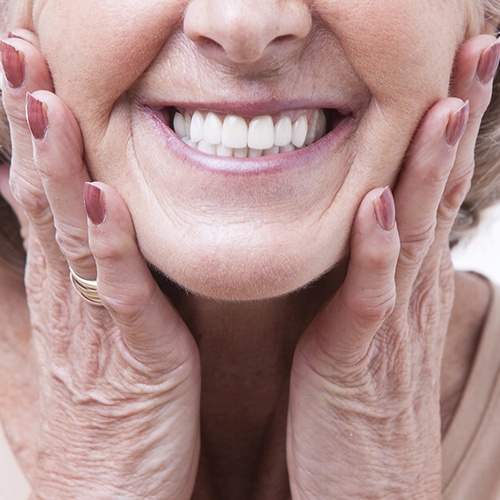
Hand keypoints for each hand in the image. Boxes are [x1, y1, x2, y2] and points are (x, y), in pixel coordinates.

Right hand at [1, 31, 199, 498]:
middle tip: (18, 54)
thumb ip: (86, 281)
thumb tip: (79, 228)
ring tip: (43, 100)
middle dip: (29, 124)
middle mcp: (66, 293)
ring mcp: (92, 321)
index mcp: (61, 286)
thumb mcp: (87, 337)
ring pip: (68, 229)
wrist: (108, 495)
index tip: (26, 76)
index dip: (30, 134)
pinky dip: (107, 242)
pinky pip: (117, 288)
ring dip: (55, 165)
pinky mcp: (132, 352)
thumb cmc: (103, 415)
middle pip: (41, 194)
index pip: (37, 194)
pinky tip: (101, 198)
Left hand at [287, 34, 498, 497]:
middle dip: (459, 120)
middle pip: (437, 193)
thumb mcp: (365, 322)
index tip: (457, 67)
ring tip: (445, 103)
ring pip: (414, 232)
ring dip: (430, 168)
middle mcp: (407, 290)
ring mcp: (388, 323)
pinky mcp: (357, 358)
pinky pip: (369, 295)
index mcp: (403, 279)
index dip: (446, 129)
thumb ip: (368, 272)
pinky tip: (380, 204)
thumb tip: (368, 222)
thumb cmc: (358, 402)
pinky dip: (375, 249)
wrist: (366, 486)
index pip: (430, 188)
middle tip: (477, 49)